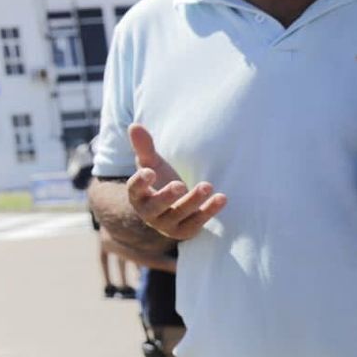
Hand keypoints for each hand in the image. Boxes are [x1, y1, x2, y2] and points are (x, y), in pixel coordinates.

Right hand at [125, 124, 225, 240]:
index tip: (150, 172)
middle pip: (155, 207)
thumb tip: (134, 125)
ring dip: (193, 201)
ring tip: (207, 185)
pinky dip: (209, 211)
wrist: (171, 210)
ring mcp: (166, 224)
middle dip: (167, 196)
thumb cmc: (160, 182)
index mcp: (138, 196)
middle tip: (179, 184)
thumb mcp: (152, 165)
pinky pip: (197, 223)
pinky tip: (221, 198)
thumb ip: (144, 148)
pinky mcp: (185, 231)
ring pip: (179, 214)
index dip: (140, 182)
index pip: (134, 190)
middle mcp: (149, 213)